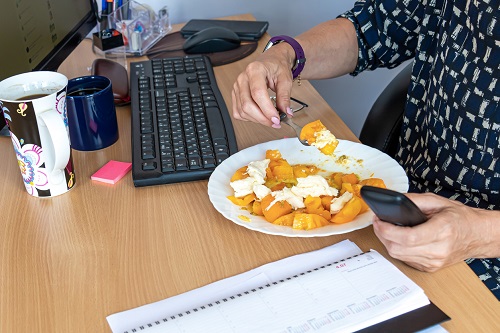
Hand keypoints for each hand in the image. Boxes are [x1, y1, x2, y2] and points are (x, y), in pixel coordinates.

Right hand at [231, 43, 295, 127]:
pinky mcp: (235, 95)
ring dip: (257, 120)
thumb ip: (285, 97)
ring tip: (270, 119)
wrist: (271, 60)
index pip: (257, 93)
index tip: (276, 119)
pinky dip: (249, 118)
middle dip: (262, 118)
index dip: (267, 109)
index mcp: (255, 70)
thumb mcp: (285, 79)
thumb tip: (286, 113)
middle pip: (247, 105)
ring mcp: (237, 87)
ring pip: (242, 111)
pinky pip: (238, 112)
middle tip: (276, 123)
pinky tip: (260, 115)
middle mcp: (243, 78)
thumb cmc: (277, 67)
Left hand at [372, 192, 498, 271]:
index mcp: (442, 231)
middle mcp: (438, 250)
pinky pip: (405, 260)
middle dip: (382, 234)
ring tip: (384, 229)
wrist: (478, 235)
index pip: (408, 237)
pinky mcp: (430, 267)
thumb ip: (414, 200)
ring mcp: (434, 262)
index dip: (387, 230)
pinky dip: (397, 249)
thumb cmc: (460, 218)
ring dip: (387, 242)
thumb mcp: (438, 201)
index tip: (378, 220)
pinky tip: (397, 239)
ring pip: (398, 256)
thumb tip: (392, 201)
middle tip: (378, 222)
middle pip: (398, 248)